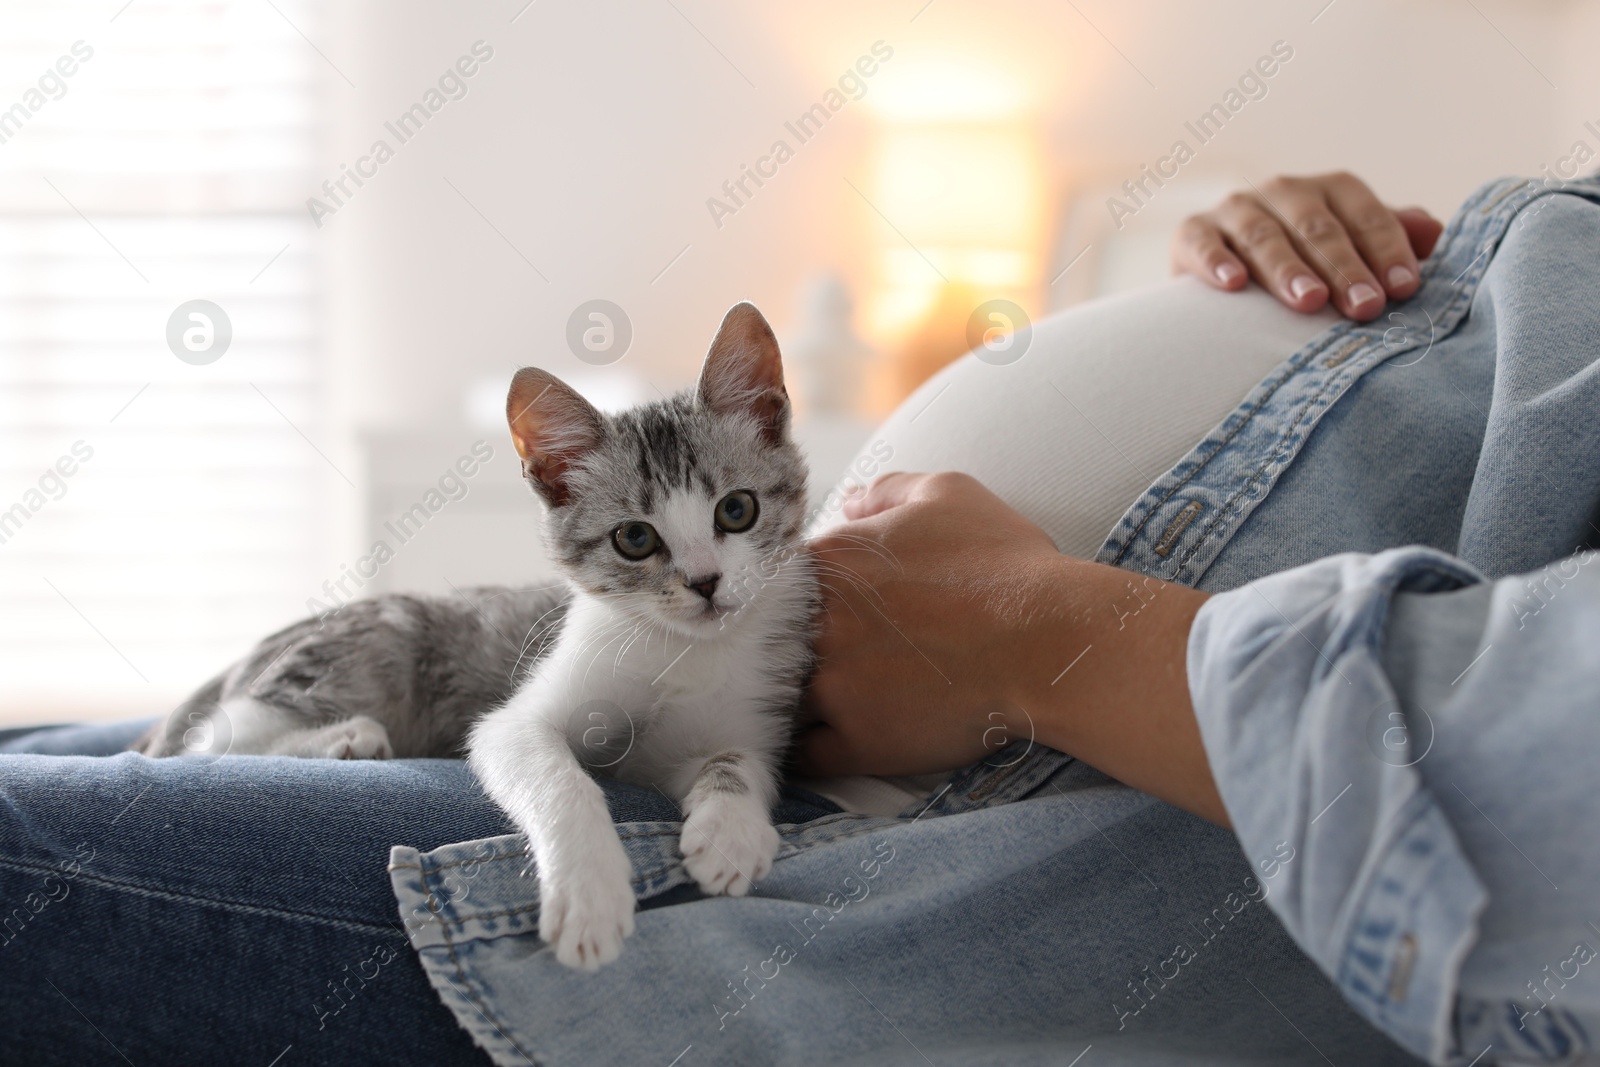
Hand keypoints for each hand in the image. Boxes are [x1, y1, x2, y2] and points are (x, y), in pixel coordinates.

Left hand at [799, 471, 1064, 775]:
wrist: (1050, 641)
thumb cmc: (1006, 565)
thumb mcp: (949, 495)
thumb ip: (888, 492)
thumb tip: (851, 501)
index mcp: (829, 563)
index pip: (772, 585)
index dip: (789, 601)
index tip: (813, 614)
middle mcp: (817, 625)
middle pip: (769, 646)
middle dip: (786, 654)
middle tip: (819, 662)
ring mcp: (833, 688)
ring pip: (781, 703)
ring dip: (795, 704)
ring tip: (822, 708)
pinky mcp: (858, 743)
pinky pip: (809, 758)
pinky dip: (815, 753)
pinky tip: (831, 745)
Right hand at [1172, 172, 1443, 321]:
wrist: (1227, 272)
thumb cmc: (1307, 265)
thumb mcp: (1353, 249)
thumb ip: (1391, 238)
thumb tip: (1435, 233)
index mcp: (1330, 190)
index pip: (1364, 214)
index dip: (1386, 250)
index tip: (1404, 289)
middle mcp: (1283, 190)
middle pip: (1317, 226)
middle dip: (1343, 267)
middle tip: (1364, 307)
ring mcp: (1235, 210)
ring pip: (1263, 235)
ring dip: (1287, 268)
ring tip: (1308, 301)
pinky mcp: (1192, 233)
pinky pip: (1201, 243)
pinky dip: (1216, 260)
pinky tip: (1233, 284)